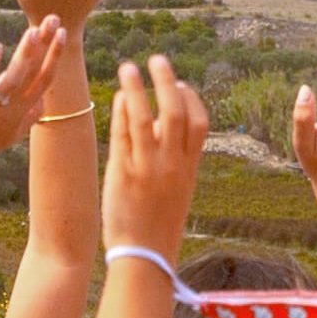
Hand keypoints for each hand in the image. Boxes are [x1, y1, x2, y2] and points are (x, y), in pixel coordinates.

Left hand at [97, 55, 208, 259]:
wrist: (144, 257)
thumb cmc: (159, 224)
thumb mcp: (178, 190)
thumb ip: (175, 158)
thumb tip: (162, 126)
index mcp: (191, 168)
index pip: (199, 122)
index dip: (191, 98)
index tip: (179, 84)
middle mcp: (173, 165)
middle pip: (175, 111)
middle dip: (166, 81)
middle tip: (156, 60)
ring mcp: (148, 168)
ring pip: (145, 117)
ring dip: (136, 88)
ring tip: (128, 67)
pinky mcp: (124, 174)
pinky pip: (123, 135)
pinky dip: (122, 113)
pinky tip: (117, 98)